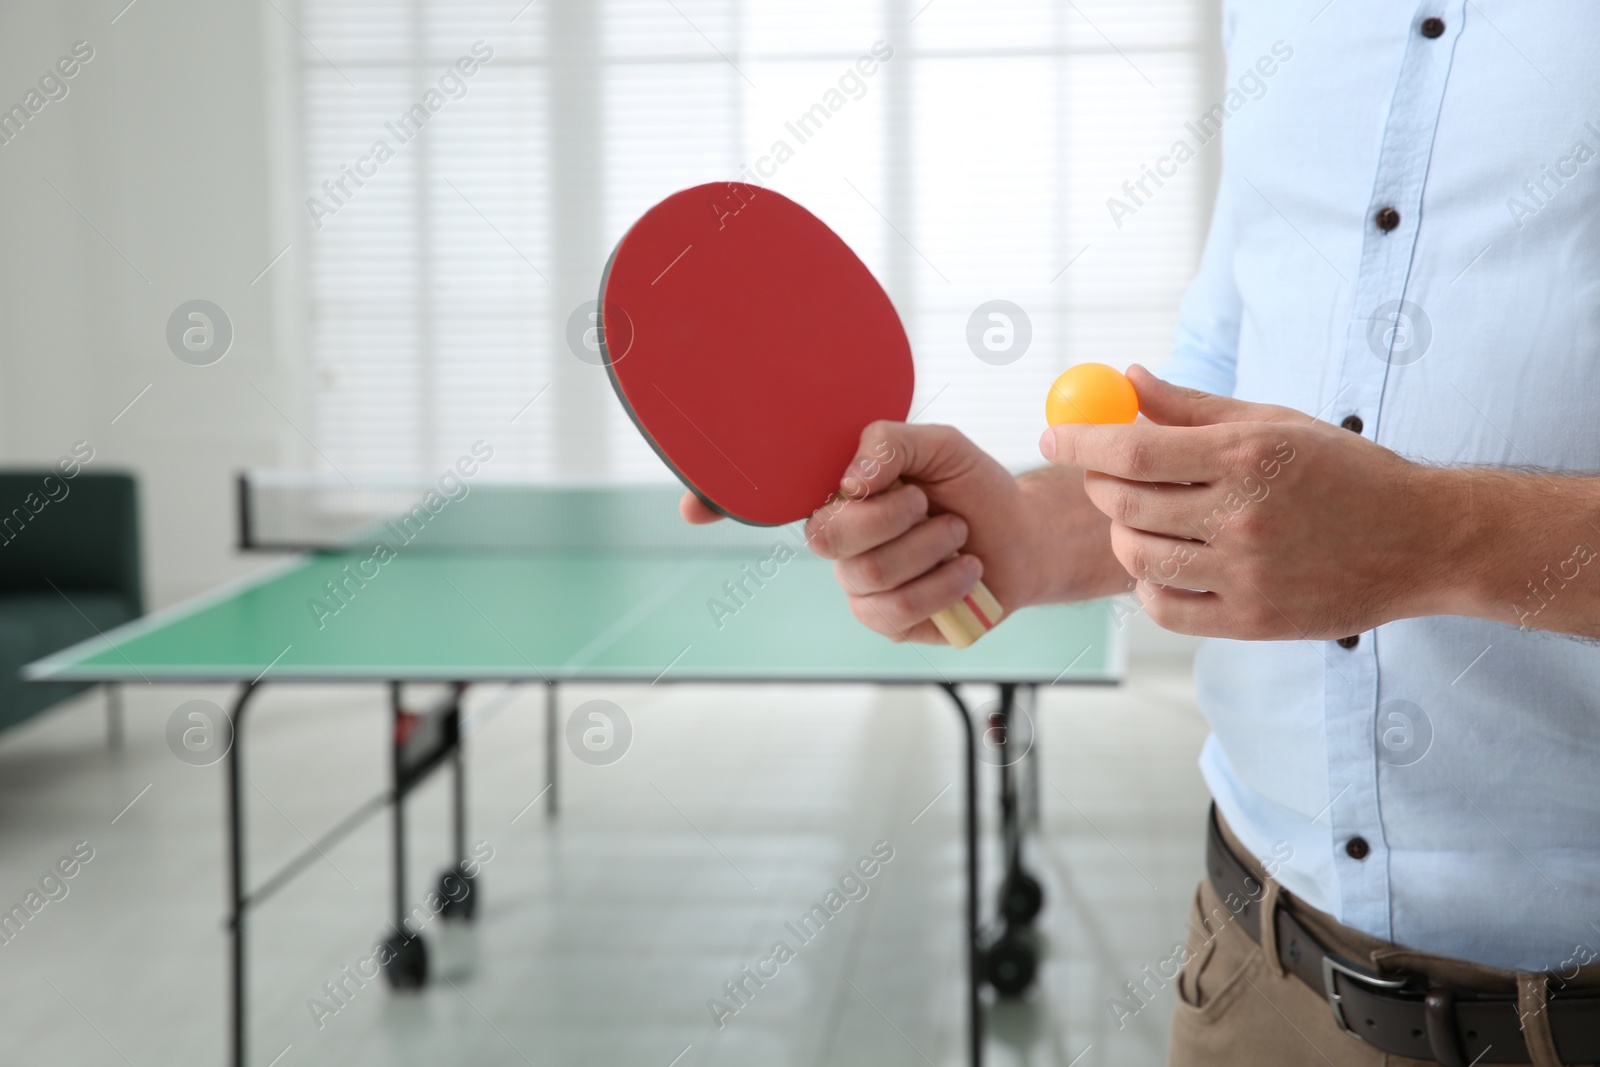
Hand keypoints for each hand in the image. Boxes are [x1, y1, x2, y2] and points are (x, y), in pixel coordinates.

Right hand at [801, 421, 1124, 642]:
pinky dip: (944, 586)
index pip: (820, 509)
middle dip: (898, 520)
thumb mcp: (940, 447)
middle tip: (939, 511)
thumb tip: (850, 483)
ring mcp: (863, 589)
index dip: (867, 502)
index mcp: (846, 504)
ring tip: (959, 537)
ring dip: (932, 548)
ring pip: (875, 573)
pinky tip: (967, 572)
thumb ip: (889, 444)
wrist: (1020, 537)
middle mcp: (845, 548)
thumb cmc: (974, 491)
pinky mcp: (890, 623)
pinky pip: (899, 610)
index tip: (916, 491)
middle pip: (834, 540)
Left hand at [1039, 365, 1458, 639]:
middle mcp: (1242, 517)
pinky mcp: (1252, 623)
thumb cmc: (1344, 471)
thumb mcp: (1274, 422)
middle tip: (1106, 474)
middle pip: (1125, 504)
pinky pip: (1165, 608)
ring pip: (1136, 558)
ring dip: (1122, 535)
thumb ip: (1192, 406)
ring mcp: (1246, 576)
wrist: (1422, 539)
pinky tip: (1166, 562)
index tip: (1050, 436)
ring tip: (1141, 519)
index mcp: (1246, 457)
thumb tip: (1127, 379)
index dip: (1078, 441)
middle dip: (1100, 484)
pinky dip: (1149, 585)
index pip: (1131, 449)